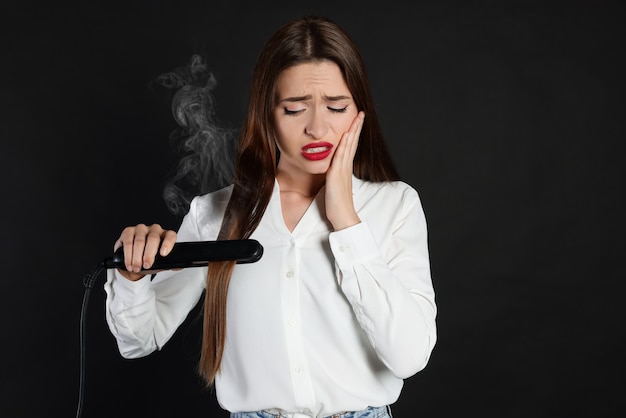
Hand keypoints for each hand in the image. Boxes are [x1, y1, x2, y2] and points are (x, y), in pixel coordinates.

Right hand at [113, 223, 176, 280]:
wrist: (135, 261)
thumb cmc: (150, 259)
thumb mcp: (161, 262)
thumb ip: (171, 264)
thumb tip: (179, 267)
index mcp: (165, 235)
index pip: (170, 236)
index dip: (168, 244)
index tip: (163, 254)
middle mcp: (154, 230)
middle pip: (153, 239)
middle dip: (149, 254)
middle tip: (146, 265)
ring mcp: (141, 229)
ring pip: (140, 241)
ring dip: (137, 257)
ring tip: (136, 267)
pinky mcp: (128, 231)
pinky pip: (128, 241)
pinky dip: (128, 255)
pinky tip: (129, 263)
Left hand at [325, 111, 364, 230]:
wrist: (343, 217)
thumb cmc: (338, 204)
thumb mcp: (336, 185)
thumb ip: (335, 176)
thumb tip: (333, 170)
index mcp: (345, 168)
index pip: (351, 146)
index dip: (354, 133)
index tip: (357, 121)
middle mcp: (346, 167)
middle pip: (352, 142)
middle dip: (356, 127)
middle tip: (361, 113)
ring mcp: (342, 170)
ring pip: (348, 146)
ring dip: (353, 131)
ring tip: (357, 118)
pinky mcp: (336, 175)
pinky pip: (341, 156)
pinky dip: (344, 145)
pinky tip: (346, 135)